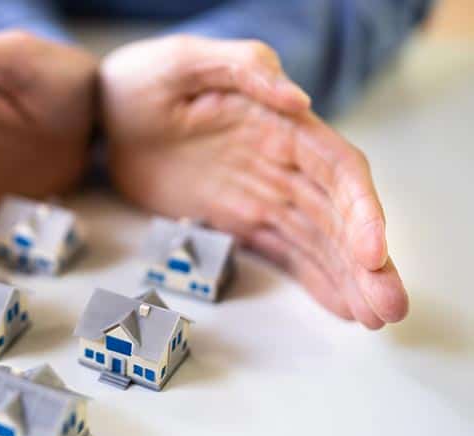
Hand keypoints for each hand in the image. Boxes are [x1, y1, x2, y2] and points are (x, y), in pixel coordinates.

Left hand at [101, 36, 407, 328]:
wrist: (101, 116)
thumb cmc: (142, 80)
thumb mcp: (185, 61)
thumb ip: (242, 68)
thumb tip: (299, 101)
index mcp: (279, 125)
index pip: (336, 171)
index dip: (359, 213)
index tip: (371, 255)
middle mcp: (279, 164)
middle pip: (336, 216)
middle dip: (366, 262)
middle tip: (391, 308)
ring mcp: (258, 196)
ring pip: (316, 241)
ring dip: (348, 279)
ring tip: (377, 319)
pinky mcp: (234, 220)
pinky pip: (281, 253)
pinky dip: (312, 280)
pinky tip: (340, 307)